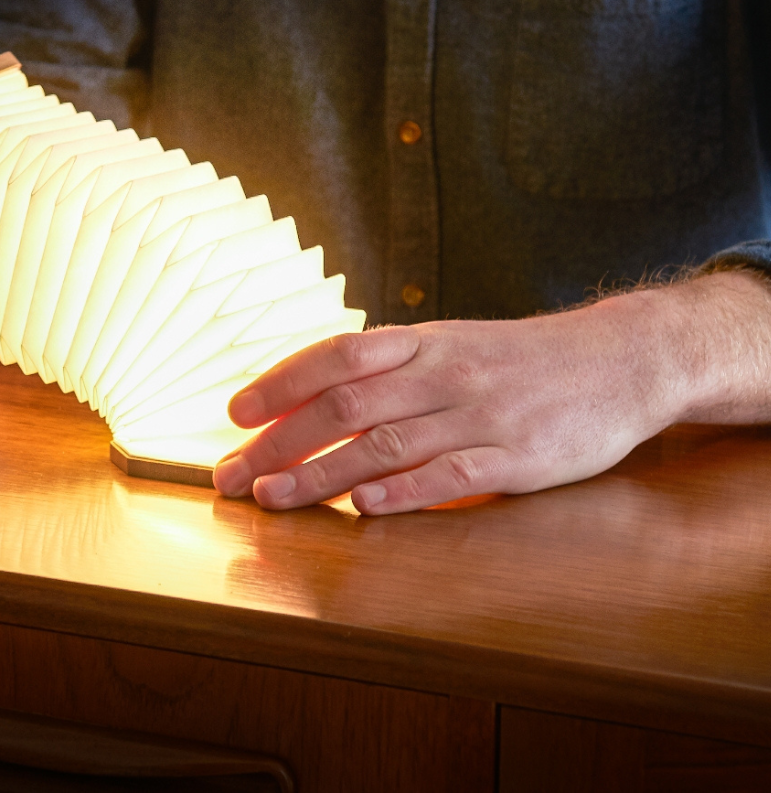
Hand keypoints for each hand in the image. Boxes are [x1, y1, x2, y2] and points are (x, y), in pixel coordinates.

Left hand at [212, 272, 770, 513]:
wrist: (617, 359)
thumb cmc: (519, 358)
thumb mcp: (452, 343)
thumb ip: (390, 367)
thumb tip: (313, 393)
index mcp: (424, 341)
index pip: (336, 355)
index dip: (281, 382)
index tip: (235, 411)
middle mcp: (443, 373)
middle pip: (346, 406)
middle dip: (279, 441)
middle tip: (232, 473)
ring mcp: (480, 415)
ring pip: (385, 445)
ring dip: (321, 475)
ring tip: (272, 498)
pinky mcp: (518, 457)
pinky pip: (451, 475)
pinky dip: (402, 492)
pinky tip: (362, 508)